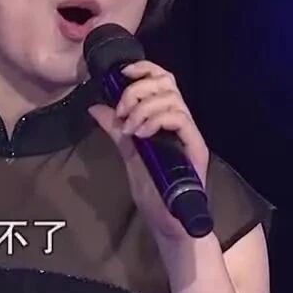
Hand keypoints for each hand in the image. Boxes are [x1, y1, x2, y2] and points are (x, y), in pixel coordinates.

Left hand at [87, 60, 210, 242]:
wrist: (170, 222)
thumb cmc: (155, 191)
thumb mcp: (129, 154)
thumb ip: (116, 130)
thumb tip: (95, 107)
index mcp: (167, 119)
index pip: (162, 80)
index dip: (143, 69)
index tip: (122, 74)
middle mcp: (181, 122)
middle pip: (168, 82)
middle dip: (139, 89)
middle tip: (122, 111)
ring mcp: (190, 134)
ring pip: (171, 98)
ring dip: (143, 108)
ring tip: (130, 128)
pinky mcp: (196, 146)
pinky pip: (179, 118)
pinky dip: (157, 120)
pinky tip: (142, 134)